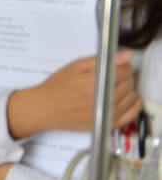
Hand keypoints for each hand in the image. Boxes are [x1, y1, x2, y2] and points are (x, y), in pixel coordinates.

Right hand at [6, 51, 139, 138]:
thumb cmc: (56, 88)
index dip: (121, 65)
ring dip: (129, 89)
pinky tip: (128, 100)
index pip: (124, 70)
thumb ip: (103, 60)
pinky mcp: (106, 124)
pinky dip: (134, 106)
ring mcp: (106, 113)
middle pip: (129, 83)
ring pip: (132, 97)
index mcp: (95, 83)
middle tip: (115, 75)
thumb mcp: (76, 67)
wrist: (44, 109)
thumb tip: (126, 55)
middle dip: (125, 76)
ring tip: (117, 86)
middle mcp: (103, 99)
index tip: (116, 65)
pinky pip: (131, 115)